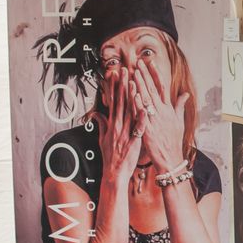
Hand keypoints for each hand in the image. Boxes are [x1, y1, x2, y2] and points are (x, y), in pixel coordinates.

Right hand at [95, 69, 142, 185]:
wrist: (114, 172)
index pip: (113, 101)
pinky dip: (142, 118)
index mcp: (112, 124)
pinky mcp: (134, 140)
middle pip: (121, 102)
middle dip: (122, 85)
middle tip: (124, 70)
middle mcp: (118, 125)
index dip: (114, 87)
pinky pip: (139, 128)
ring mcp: (126, 132)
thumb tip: (96, 114)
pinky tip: (145, 109)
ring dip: (132, 96)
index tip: (114, 74)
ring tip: (134, 82)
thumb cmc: (110, 156)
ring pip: (130, 111)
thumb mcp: (102, 138)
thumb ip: (101, 124)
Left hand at [132, 60, 190, 174]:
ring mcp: (155, 119)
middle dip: (145, 75)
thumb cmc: (173, 141)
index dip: (156, 74)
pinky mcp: (148, 128)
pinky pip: (141, 113)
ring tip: (133, 73)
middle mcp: (162, 112)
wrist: (170, 158)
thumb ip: (180, 106)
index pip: (162, 87)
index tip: (150, 63)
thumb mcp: (179, 121)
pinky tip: (132, 93)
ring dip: (140, 84)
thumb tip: (185, 94)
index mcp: (169, 109)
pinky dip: (137, 102)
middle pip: (153, 89)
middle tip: (138, 63)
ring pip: (146, 98)